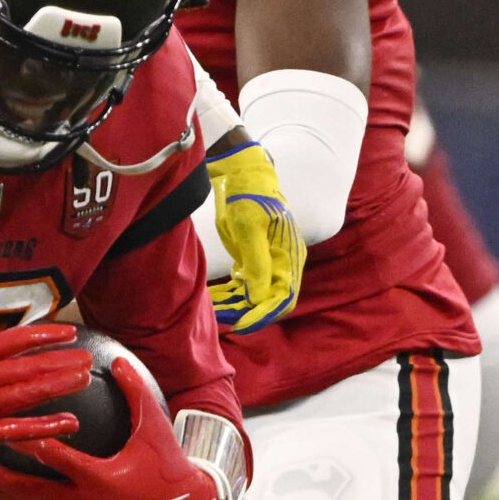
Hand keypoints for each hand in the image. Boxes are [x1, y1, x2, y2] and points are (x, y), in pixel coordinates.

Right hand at [0, 323, 87, 467]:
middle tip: (88, 359)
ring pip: (29, 393)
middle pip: (29, 366)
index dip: (44, 335)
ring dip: (60, 385)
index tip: (69, 333)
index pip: (14, 340)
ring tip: (84, 379)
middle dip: (62, 361)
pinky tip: (70, 422)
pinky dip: (47, 426)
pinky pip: (19, 430)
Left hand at [0, 366, 231, 499]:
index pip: (55, 458)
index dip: (30, 443)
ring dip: (11, 498)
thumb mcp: (154, 425)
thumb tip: (117, 359)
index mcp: (101, 477)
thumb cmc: (169, 465)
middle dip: (4, 478)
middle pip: (34, 492)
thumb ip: (134, 391)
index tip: (7, 432)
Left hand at [205, 137, 305, 333]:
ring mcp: (267, 263)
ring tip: (209, 310)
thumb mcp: (249, 227)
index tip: (241, 325)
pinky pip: (241, 286)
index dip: (263, 315)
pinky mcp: (251, 261)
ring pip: (252, 297)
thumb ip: (258, 263)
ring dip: (232, 305)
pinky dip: (227, 295)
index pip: (282, 297)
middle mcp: (282, 264)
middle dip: (245, 313)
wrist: (241, 174)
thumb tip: (260, 299)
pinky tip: (211, 299)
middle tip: (220, 319)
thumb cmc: (249, 195)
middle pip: (269, 301)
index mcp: (289, 256)